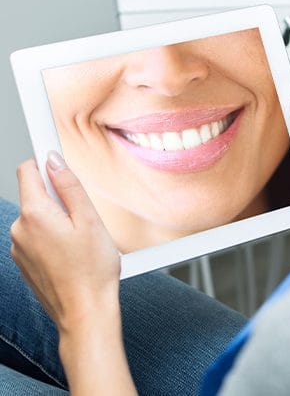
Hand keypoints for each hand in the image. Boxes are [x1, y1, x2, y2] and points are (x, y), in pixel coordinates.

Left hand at [11, 152, 120, 333]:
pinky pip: (37, 236)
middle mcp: (20, 229)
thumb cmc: (92, 270)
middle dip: (58, 196)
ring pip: (38, 216)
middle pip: (35, 194)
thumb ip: (69, 186)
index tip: (53, 153)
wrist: (85, 312)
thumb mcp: (89, 219)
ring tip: (80, 239)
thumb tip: (54, 161)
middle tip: (83, 215)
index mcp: (34, 214)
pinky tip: (72, 253)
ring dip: (57, 219)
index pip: (27, 170)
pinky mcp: (25, 262)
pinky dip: (52, 237)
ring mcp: (20, 248)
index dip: (44, 160)